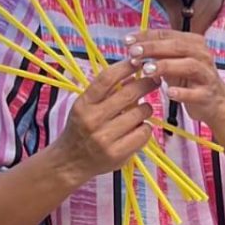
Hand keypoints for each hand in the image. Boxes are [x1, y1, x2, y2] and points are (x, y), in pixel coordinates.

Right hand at [48, 58, 158, 181]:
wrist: (69, 162)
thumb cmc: (81, 129)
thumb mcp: (85, 107)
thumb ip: (105, 93)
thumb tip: (133, 74)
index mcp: (83, 104)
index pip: (107, 78)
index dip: (126, 67)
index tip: (139, 61)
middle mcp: (92, 120)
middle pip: (128, 94)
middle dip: (146, 83)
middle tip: (155, 79)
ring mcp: (104, 138)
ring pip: (140, 114)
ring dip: (146, 109)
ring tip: (143, 110)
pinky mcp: (117, 154)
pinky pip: (143, 133)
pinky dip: (145, 128)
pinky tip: (140, 128)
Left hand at [125, 30, 224, 125]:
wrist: (216, 103)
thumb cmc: (191, 80)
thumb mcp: (174, 63)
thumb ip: (157, 54)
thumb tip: (132, 45)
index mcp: (193, 43)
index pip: (167, 34)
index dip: (147, 36)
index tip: (127, 41)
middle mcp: (202, 56)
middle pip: (178, 46)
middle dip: (154, 48)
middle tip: (134, 53)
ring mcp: (207, 75)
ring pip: (189, 66)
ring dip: (167, 66)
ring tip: (147, 70)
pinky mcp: (208, 95)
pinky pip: (196, 93)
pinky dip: (182, 92)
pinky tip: (169, 93)